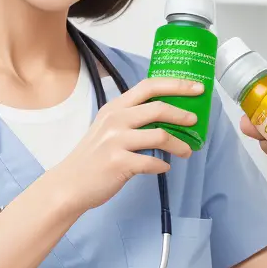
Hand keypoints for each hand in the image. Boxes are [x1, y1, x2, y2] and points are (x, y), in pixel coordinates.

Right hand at [54, 78, 202, 212]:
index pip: (148, 86)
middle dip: (183, 115)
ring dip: (179, 144)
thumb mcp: (108, 127)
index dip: (176, 84)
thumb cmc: (94, 156)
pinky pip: (152, 162)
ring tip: (186, 152)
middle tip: (195, 122)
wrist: (70, 183)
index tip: (196, 87)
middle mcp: (115, 119)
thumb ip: (131, 118)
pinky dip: (163, 165)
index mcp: (115, 107)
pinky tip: (163, 167)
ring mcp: (116, 141)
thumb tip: (168, 116)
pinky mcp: (118, 162)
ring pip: (160, 135)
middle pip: (158, 108)